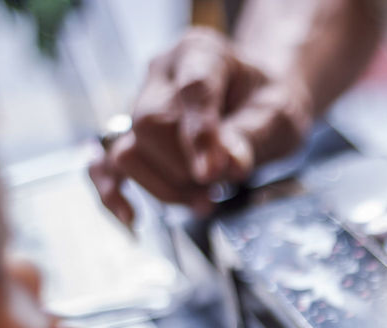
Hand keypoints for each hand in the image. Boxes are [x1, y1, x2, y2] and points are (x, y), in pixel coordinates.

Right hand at [89, 27, 311, 225]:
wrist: (259, 103)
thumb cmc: (268, 102)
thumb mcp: (279, 114)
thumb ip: (253, 136)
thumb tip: (229, 165)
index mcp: (201, 53)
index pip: (192, 90)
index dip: (200, 135)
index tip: (212, 173)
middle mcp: (162, 74)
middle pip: (152, 123)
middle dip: (187, 168)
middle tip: (220, 186)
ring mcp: (141, 105)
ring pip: (131, 150)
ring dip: (166, 187)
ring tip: (203, 199)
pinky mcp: (133, 137)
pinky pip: (108, 164)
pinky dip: (114, 192)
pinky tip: (131, 216)